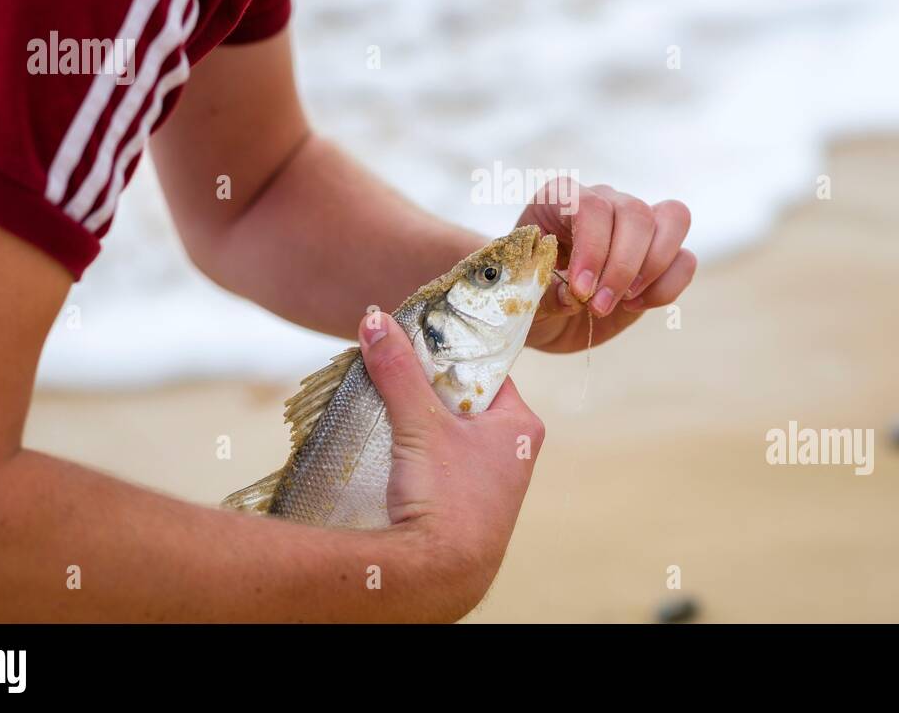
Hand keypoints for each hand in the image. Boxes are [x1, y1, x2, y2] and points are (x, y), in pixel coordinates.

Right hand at [358, 311, 544, 616]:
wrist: (439, 577)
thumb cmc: (446, 497)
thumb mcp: (420, 424)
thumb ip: (399, 370)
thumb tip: (376, 321)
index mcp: (522, 424)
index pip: (486, 370)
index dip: (450, 355)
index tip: (416, 341)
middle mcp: (515, 451)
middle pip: (465, 399)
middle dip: (428, 388)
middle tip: (394, 370)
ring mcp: (492, 481)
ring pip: (451, 432)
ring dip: (420, 420)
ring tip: (387, 404)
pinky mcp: (467, 505)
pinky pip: (442, 462)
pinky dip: (419, 450)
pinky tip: (393, 446)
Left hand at [517, 181, 695, 352]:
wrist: (542, 312)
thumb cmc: (526, 293)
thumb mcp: (522, 293)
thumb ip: (544, 292)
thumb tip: (574, 296)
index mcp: (561, 198)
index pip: (591, 206)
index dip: (593, 248)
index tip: (581, 290)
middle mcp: (604, 201)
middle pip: (636, 213)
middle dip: (622, 267)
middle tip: (598, 306)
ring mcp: (635, 225)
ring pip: (673, 220)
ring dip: (652, 269)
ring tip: (621, 302)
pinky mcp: (659, 254)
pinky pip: (684, 258)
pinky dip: (666, 287)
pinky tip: (633, 304)